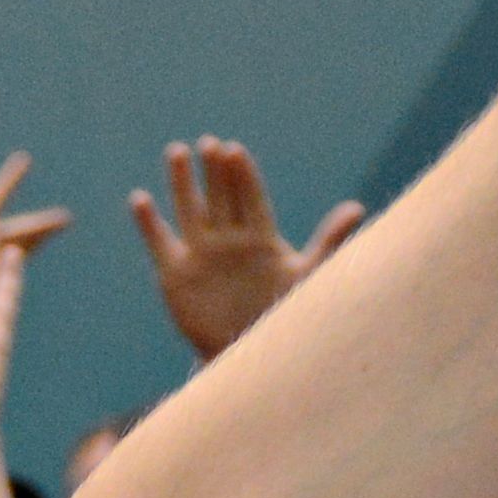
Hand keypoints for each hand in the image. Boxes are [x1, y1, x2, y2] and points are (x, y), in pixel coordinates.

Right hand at [130, 139, 364, 363]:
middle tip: (209, 144)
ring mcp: (201, 254)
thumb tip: (357, 207)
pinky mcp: (175, 274)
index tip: (235, 150)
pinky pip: (160, 243)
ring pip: (190, 211)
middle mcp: (229, 240)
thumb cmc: (281, 314)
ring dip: (182, 184)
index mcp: (260, 237)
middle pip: (220, 198)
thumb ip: (330, 240)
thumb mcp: (308, 276)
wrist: (247, 353)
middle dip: (214, 172)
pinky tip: (140, 199)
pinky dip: (149, 224)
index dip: (242, 176)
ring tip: (177, 152)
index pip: (250, 199)